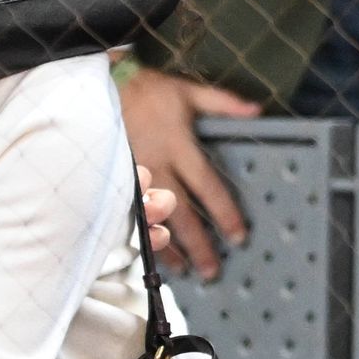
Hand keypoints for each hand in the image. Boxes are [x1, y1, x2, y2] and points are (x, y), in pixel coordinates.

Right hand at [121, 67, 260, 280]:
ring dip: (169, 248)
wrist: (102, 87)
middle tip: (212, 270)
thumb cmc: (148, 91)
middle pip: (181, 214)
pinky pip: (131, 215)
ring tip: (185, 270)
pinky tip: (151, 251)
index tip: (238, 236)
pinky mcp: (117, 181)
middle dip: (198, 244)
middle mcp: (158, 167)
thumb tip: (257, 110)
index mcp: (179, 147)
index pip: (207, 186)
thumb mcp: (188, 91)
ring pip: (154, 221)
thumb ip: (223, 103)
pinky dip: (142, 235)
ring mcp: (134, 178)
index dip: (224, 213)